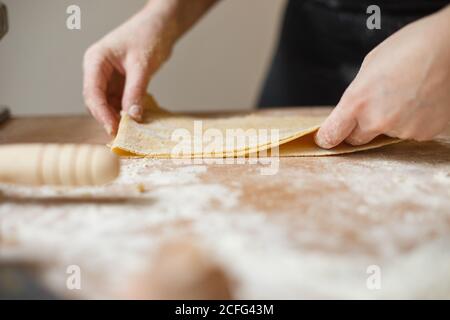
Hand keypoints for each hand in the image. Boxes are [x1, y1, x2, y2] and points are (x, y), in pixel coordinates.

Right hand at [83, 1, 177, 134]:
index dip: (101, 113)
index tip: (113, 129)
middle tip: (122, 134)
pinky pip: (118, 102)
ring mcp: (108, 77)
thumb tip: (132, 116)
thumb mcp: (142, 65)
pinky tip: (136, 120)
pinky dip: (126, 111)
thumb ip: (135, 91)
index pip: (92, 92)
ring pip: (106, 104)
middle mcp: (97, 70)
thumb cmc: (148, 36)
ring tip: (130, 130)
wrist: (161, 26)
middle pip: (96, 101)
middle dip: (107, 118)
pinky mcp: (119, 83)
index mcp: (96, 61)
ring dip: (117, 117)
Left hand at [315, 6, 449, 148]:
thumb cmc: (411, 47)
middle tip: (374, 107)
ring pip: (386, 134)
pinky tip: (420, 100)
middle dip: (359, 128)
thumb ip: (357, 95)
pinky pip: (409, 131)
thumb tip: (351, 112)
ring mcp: (402, 129)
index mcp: (357, 101)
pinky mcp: (423, 133)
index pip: (332, 134)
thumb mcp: (370, 67)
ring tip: (406, 94)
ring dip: (390, 121)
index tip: (326, 138)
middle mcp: (377, 120)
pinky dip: (412, 121)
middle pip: (356, 139)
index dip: (328, 137)